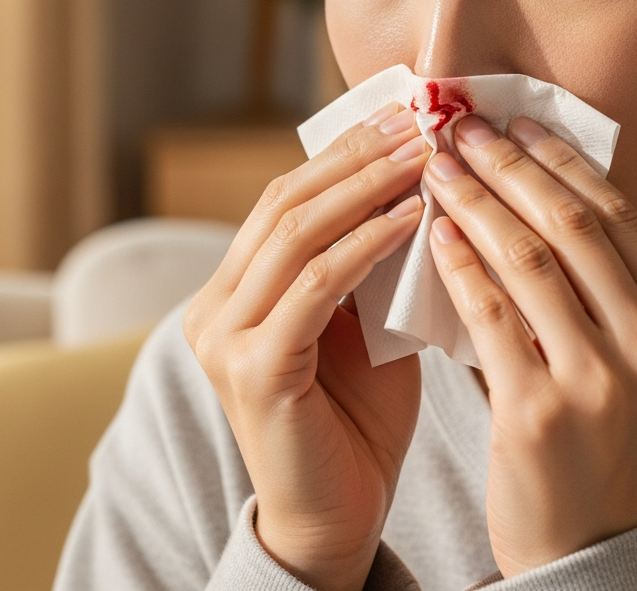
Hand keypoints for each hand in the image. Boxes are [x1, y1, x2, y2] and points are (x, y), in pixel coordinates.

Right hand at [183, 103, 429, 590]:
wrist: (337, 520)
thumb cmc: (357, 420)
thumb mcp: (363, 323)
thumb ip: (371, 264)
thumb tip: (419, 187)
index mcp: (234, 291)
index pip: (286, 198)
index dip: (343, 152)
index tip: (400, 116)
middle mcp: (214, 308)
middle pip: (286, 203)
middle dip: (356, 155)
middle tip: (414, 120)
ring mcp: (225, 339)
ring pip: (297, 234)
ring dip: (366, 187)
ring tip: (423, 155)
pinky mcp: (254, 371)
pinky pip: (317, 287)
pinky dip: (367, 244)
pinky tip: (414, 218)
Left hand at [425, 114, 636, 578]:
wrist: (591, 549)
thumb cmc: (603, 439)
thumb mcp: (636, 362)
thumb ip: (603, 286)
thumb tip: (534, 186)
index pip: (618, 215)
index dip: (561, 159)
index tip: (517, 122)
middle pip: (573, 225)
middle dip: (511, 165)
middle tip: (465, 126)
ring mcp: (600, 383)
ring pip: (528, 259)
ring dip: (476, 201)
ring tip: (440, 166)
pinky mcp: (538, 413)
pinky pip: (489, 313)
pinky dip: (459, 262)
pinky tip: (435, 231)